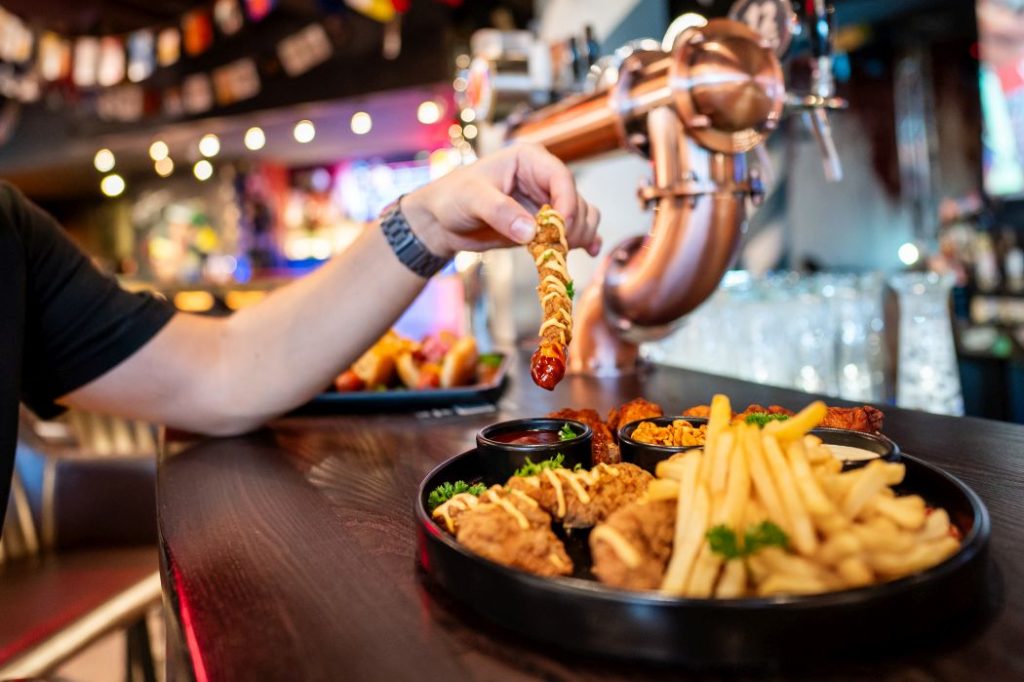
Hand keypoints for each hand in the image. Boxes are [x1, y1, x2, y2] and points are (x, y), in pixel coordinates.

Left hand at [400, 143, 601, 258]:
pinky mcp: (544, 224)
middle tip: (555, 247)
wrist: (441, 222)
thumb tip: (532, 231)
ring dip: (579, 235)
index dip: (567, 204)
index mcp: (529, 160)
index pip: (561, 178)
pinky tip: (588, 251)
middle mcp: (543, 179)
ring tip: (560, 252)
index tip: (560, 230)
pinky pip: (575, 230)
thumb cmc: (452, 198)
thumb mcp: (472, 200)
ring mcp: (546, 202)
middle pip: (577, 201)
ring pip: (582, 216)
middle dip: (572, 226)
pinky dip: (584, 240)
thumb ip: (500, 212)